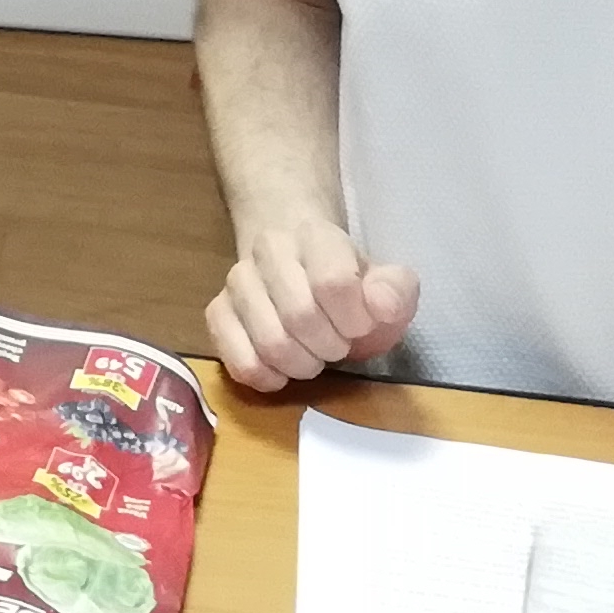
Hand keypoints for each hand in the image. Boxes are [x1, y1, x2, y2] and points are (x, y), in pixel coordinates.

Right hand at [202, 217, 419, 391]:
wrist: (299, 266)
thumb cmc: (349, 284)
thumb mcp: (386, 283)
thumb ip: (396, 292)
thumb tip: (380, 307)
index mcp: (315, 235)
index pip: (333, 282)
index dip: (354, 319)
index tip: (361, 325)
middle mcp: (268, 249)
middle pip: (300, 316)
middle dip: (330, 346)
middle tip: (338, 345)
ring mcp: (237, 281)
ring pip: (270, 342)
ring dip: (302, 364)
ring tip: (313, 356)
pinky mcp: (217, 312)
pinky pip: (239, 360)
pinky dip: (268, 377)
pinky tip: (283, 371)